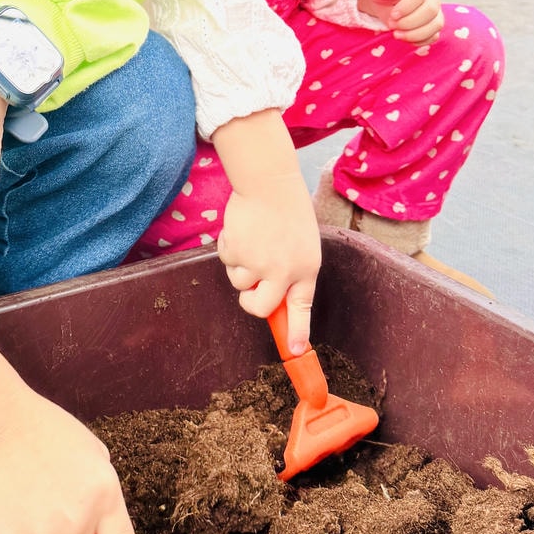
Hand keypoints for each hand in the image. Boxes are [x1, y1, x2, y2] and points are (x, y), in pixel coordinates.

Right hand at [218, 172, 320, 354]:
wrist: (268, 182)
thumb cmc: (287, 211)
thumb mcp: (302, 245)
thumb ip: (291, 273)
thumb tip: (273, 301)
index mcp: (306, 269)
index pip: (301, 308)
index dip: (296, 332)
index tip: (294, 351)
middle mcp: (283, 271)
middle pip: (259, 308)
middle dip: (250, 302)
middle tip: (251, 289)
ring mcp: (258, 263)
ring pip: (239, 282)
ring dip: (240, 266)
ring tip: (253, 239)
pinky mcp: (236, 251)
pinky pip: (226, 261)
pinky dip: (229, 248)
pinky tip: (242, 230)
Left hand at [357, 0, 443, 43]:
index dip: (407, 7)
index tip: (392, 15)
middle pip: (431, 10)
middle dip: (409, 22)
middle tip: (391, 24)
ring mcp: (435, 7)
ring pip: (436, 24)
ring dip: (415, 34)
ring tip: (396, 34)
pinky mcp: (433, 22)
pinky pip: (434, 35)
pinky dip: (419, 40)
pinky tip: (404, 37)